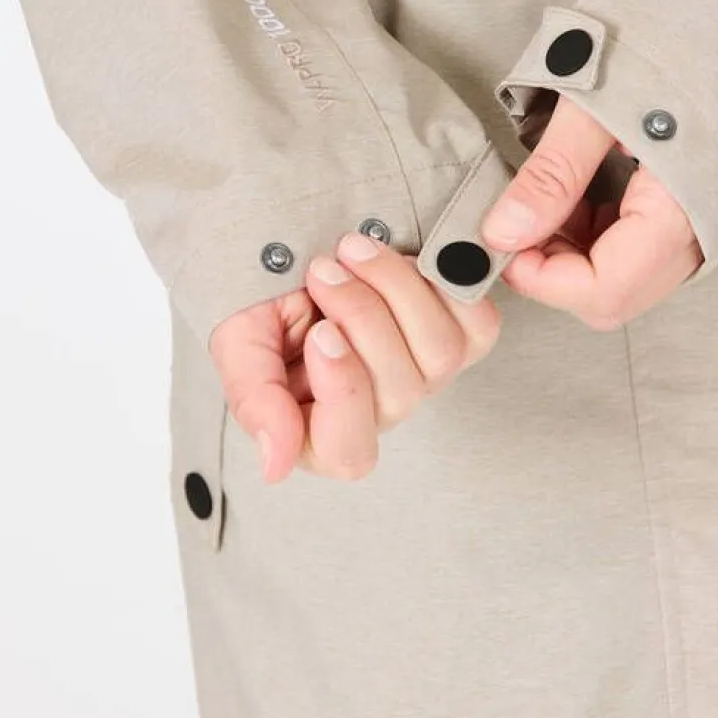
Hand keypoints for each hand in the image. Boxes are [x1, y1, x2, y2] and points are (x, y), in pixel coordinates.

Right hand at [208, 231, 500, 483]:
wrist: (301, 250)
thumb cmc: (266, 305)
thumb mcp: (241, 344)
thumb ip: (254, 401)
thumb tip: (274, 467)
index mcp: (323, 434)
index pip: (349, 451)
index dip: (342, 390)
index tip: (320, 331)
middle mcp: (382, 413)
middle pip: (400, 393)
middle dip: (360, 317)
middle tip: (322, 270)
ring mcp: (427, 377)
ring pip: (440, 354)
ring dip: (396, 289)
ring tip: (353, 250)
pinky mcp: (463, 337)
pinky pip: (476, 324)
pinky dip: (443, 283)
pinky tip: (403, 256)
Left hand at [480, 95, 702, 328]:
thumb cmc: (673, 46)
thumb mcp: (594, 104)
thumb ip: (552, 173)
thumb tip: (503, 233)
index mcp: (681, 208)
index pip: (605, 291)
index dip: (544, 279)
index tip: (505, 240)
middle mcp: (698, 233)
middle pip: (613, 295)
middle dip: (554, 268)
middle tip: (520, 214)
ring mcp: (698, 227)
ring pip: (622, 277)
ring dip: (571, 250)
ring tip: (551, 189)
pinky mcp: (690, 213)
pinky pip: (636, 249)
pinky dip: (594, 232)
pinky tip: (578, 187)